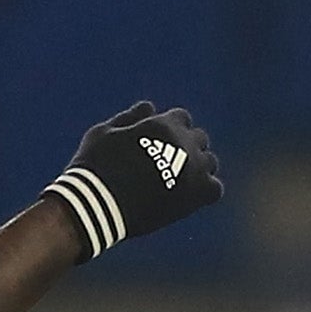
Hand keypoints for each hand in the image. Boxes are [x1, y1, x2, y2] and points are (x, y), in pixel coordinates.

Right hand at [47, 101, 223, 260]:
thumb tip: (150, 107)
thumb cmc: (95, 166)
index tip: (158, 141)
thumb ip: (130, 118)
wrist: (99, 204)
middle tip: (165, 163)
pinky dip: (204, 191)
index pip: (181, 118)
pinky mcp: (198, 194)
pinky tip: (187, 196)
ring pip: (209, 162)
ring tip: (175, 180)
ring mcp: (195, 169)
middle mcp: (186, 144)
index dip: (170, 128)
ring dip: (197, 168)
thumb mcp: (104, 132)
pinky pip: (215, 189)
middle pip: (198, 139)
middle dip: (185, 146)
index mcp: (164, 124)